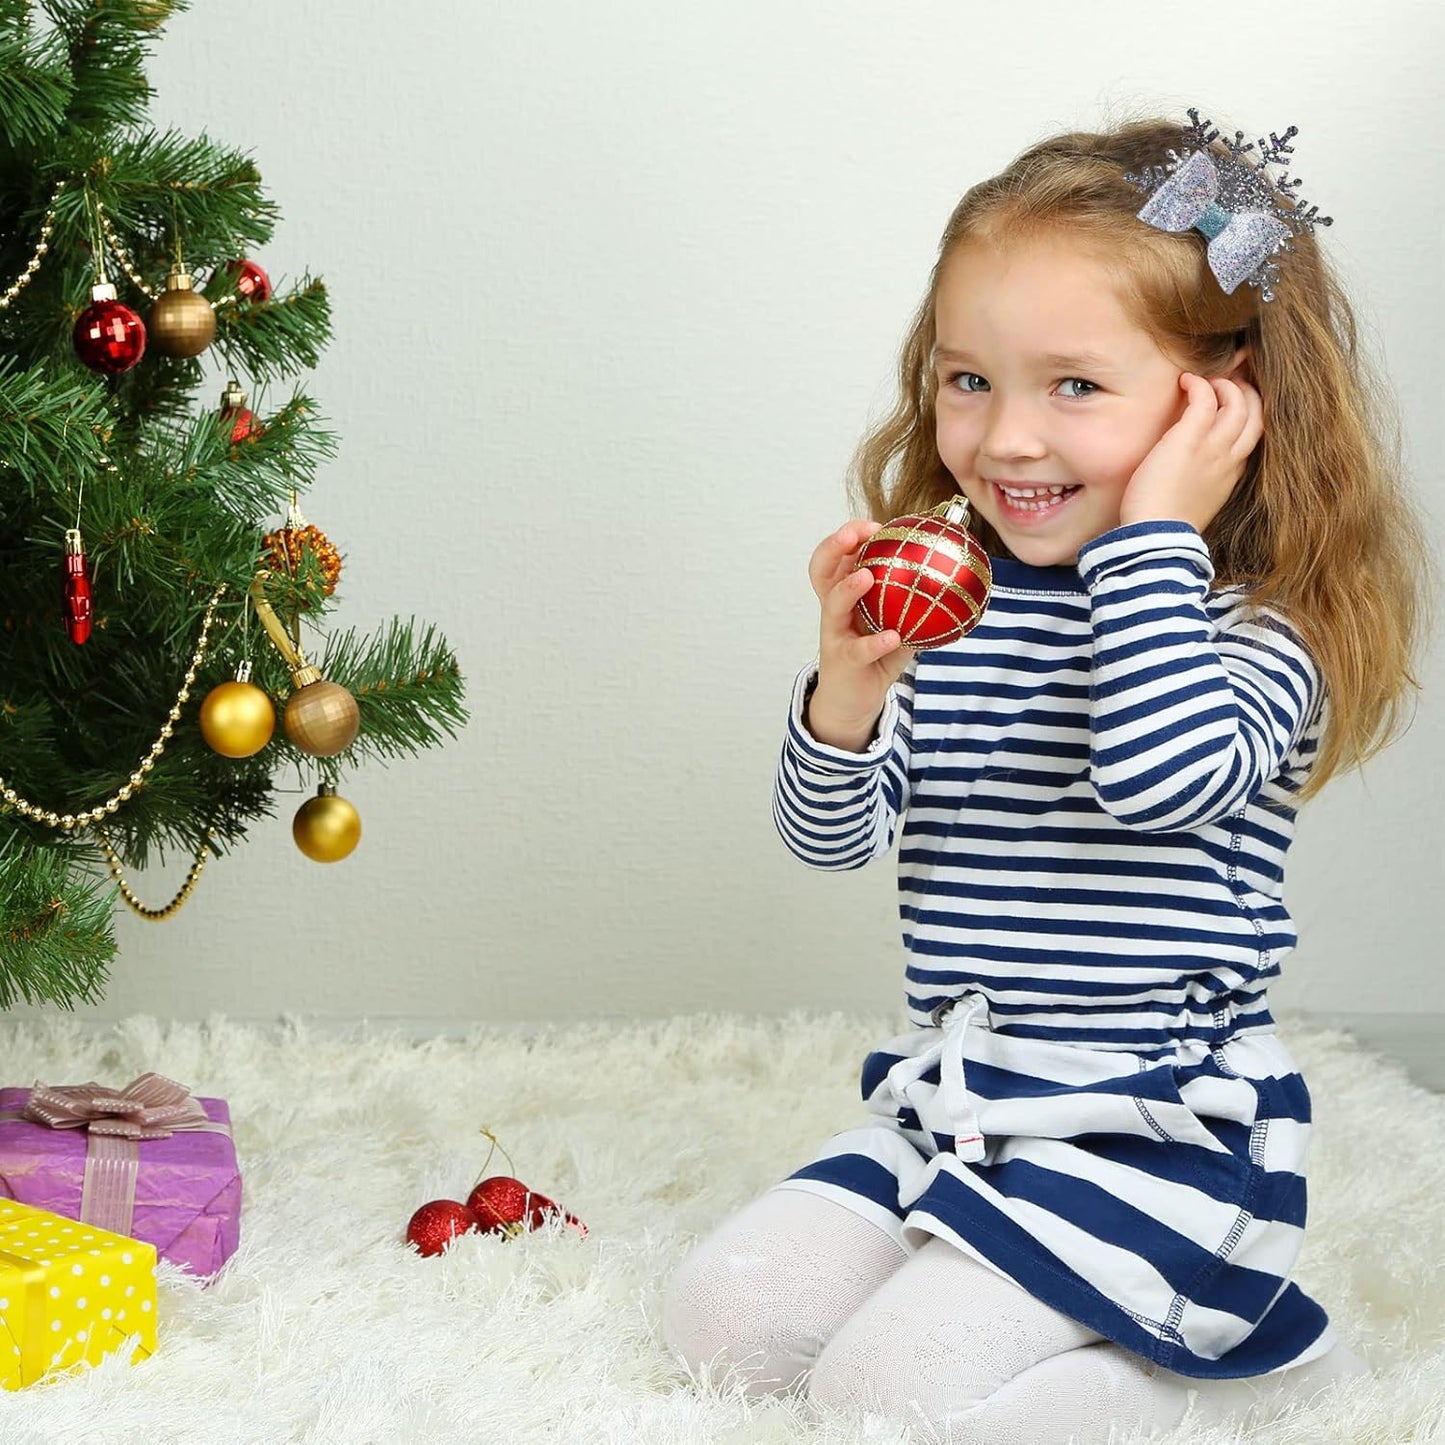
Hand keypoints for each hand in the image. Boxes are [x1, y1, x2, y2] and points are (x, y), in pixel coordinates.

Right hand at [805, 520, 911, 751]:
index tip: (872, 526)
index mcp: (844, 594)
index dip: (848, 536)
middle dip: (834, 547)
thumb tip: (954, 575)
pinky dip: (875, 642)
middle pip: (822, 570)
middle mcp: (833, 609)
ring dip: (848, 588)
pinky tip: (892, 636)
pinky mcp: (842, 661)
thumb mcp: (895, 622)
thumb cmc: (876, 654)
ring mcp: (834, 634)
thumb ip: (913, 601)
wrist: (853, 699)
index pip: (837, 556)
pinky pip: (857, 649)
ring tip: (866, 576)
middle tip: (853, 536)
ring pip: (833, 605)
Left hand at [1119, 373, 1263, 532]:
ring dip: (1226, 385)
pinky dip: (1200, 385)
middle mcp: (1230, 458)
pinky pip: (1206, 399)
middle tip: (1227, 383)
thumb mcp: (1197, 500)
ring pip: (1239, 403)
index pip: (1253, 437)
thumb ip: (1203, 480)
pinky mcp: (1190, 438)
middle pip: (1257, 415)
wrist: (1158, 535)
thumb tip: (1190, 470)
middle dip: (1248, 393)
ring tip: (1207, 381)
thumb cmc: (1166, 524)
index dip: (1248, 415)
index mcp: (1233, 474)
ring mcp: (1213, 447)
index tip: (1233, 405)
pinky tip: (1186, 381)